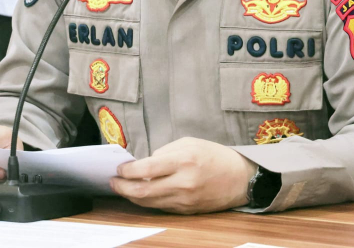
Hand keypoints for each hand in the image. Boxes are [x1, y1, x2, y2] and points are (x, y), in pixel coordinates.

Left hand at [110, 137, 256, 213]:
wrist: (240, 178)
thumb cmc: (215, 156)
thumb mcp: (190, 143)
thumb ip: (165, 151)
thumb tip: (144, 162)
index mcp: (183, 161)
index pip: (147, 169)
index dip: (128, 170)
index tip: (119, 168)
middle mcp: (183, 183)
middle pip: (143, 190)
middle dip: (123, 187)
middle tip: (113, 181)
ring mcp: (184, 200)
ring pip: (149, 202)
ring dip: (132, 195)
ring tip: (122, 188)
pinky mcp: (186, 210)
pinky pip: (161, 207)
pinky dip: (148, 201)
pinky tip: (141, 193)